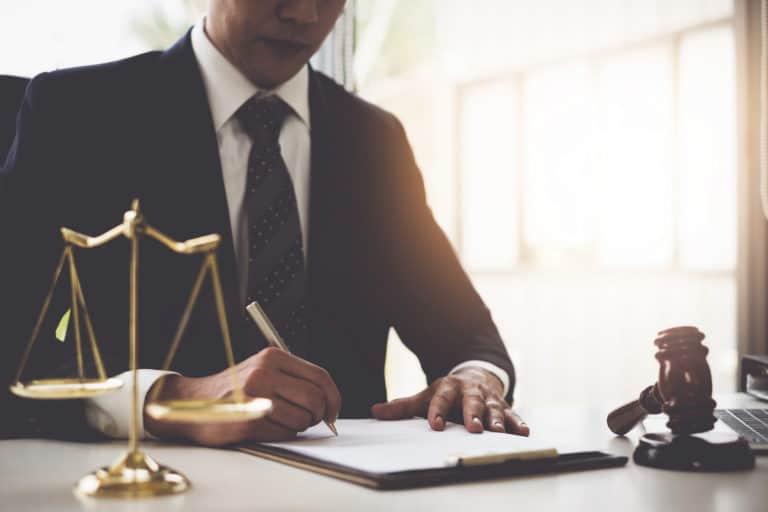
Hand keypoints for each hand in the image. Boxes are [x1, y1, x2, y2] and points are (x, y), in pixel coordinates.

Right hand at [144, 347, 340, 445]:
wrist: (191, 402)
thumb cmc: (233, 389)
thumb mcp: (262, 370)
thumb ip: (293, 378)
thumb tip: (328, 400)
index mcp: (273, 356)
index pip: (320, 376)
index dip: (333, 397)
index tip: (333, 411)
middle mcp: (265, 372)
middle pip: (315, 398)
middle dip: (317, 415)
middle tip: (309, 420)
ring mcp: (255, 396)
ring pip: (302, 418)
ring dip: (298, 426)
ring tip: (281, 421)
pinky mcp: (248, 420)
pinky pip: (284, 432)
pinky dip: (282, 434)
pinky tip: (267, 427)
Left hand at [371, 367, 528, 434]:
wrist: (475, 375)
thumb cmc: (447, 392)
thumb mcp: (426, 395)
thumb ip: (403, 406)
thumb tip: (376, 412)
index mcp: (448, 387)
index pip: (440, 399)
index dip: (437, 411)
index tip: (435, 425)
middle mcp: (469, 391)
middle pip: (470, 402)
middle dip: (472, 414)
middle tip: (473, 427)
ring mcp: (488, 398)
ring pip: (493, 408)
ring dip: (496, 420)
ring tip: (496, 432)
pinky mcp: (504, 406)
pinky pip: (512, 414)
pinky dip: (517, 422)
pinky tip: (523, 432)